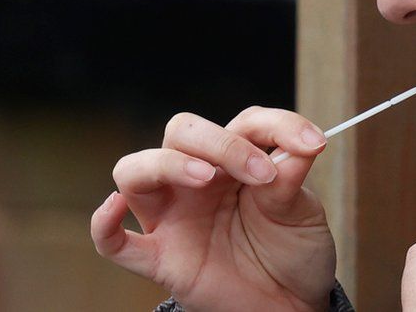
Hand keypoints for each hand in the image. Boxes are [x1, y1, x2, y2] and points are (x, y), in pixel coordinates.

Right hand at [90, 107, 335, 311]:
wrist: (291, 305)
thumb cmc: (292, 251)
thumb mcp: (303, 212)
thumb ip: (294, 179)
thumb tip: (301, 145)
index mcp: (237, 160)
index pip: (243, 123)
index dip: (278, 127)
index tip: (311, 145)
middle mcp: (199, 180)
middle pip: (181, 132)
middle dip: (220, 142)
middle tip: (261, 173)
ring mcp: (174, 217)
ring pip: (136, 170)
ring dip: (166, 164)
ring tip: (206, 176)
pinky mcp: (161, 258)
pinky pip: (114, 242)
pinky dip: (104, 224)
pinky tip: (115, 208)